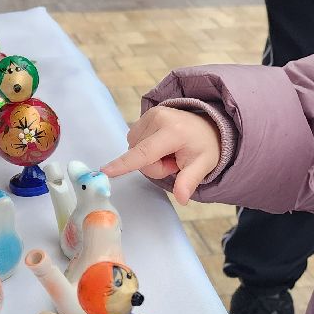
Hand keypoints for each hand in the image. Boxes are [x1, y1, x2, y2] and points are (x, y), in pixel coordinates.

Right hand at [101, 106, 221, 205]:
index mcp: (173, 132)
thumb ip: (189, 181)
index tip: (105, 171)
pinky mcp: (145, 114)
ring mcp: (150, 114)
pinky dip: (145, 148)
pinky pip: (135, 140)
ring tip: (169, 152)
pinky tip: (162, 145)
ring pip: (134, 149)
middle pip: (139, 157)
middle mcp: (158, 118)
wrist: (208, 125)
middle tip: (174, 162)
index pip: (144, 152)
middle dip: (154, 166)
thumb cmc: (205, 147)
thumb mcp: (203, 166)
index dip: (124, 164)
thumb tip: (182, 199)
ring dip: (149, 157)